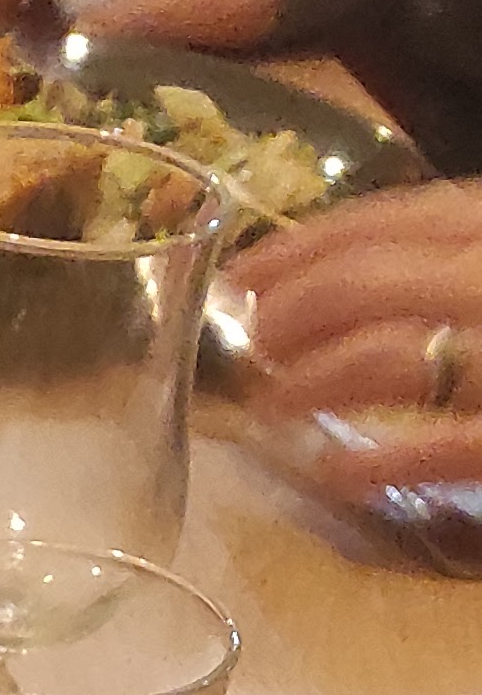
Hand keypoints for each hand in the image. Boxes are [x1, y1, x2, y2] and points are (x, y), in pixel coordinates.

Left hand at [233, 184, 481, 504]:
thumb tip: (356, 278)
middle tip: (253, 343)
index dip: (305, 245)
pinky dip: (382, 462)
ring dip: (312, 381)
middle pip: (365, 283)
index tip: (243, 272)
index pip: (390, 220)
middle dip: (290, 313)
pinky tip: (335, 474)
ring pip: (385, 358)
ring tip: (271, 406)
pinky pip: (443, 451)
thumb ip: (451, 265)